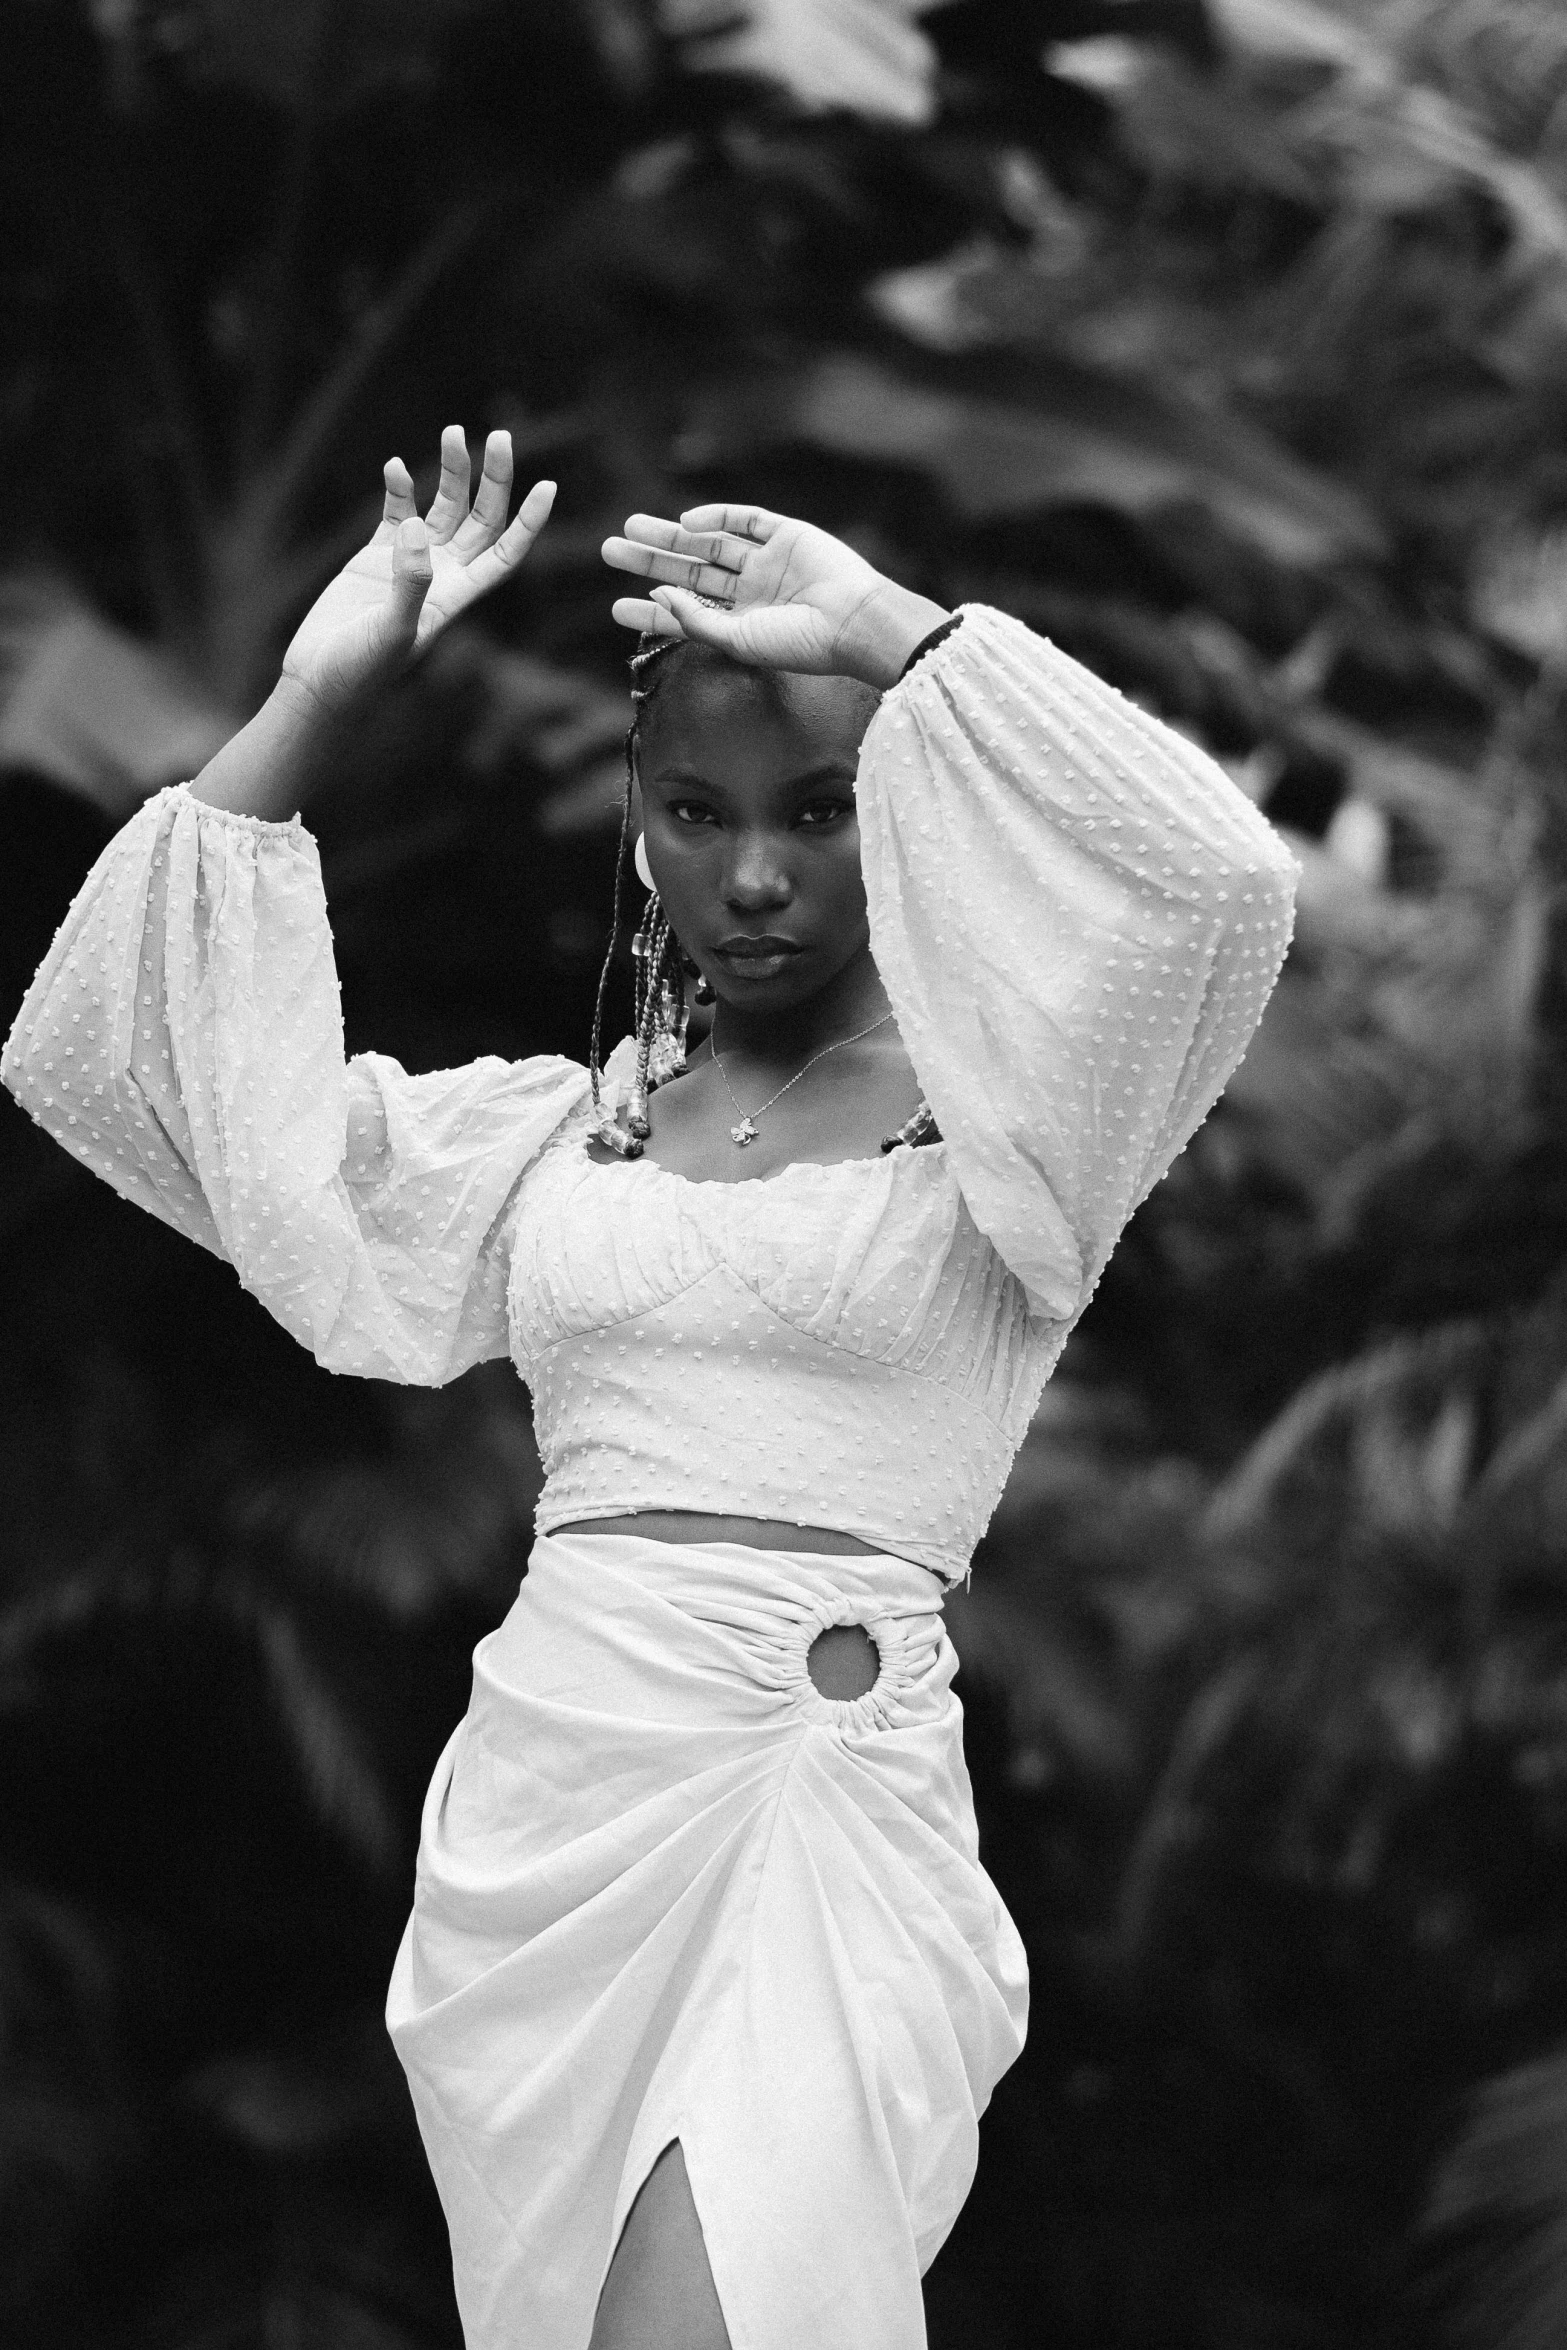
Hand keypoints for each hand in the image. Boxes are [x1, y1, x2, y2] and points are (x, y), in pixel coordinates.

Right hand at [279, 426, 554, 716]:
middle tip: (498, 436)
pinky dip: (399, 488)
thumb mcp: (392, 631)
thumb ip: (410, 581)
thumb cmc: (361, 671)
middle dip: (492, 479)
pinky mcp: (375, 556)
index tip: (548, 486)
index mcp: (456, 596)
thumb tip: (418, 527)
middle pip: (480, 519)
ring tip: (452, 433)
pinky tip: (396, 467)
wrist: (320, 681)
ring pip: (442, 507)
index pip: (505, 553)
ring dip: (450, 473)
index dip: (529, 522)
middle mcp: (441, 575)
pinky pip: (397, 511)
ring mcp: (409, 563)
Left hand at [600, 504, 948, 688]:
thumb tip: (658, 596)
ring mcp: (769, 561)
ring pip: (710, 543)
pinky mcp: (787, 534)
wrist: (854, 622)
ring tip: (631, 528)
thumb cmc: (800, 643)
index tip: (615, 607)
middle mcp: (752, 591)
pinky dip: (716, 517)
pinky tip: (687, 524)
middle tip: (610, 550)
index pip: (686, 614)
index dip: (651, 612)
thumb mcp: (738, 641)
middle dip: (651, 561)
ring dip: (671, 536)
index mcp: (742, 624)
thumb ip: (695, 620)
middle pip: (690, 572)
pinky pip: (744, 519)